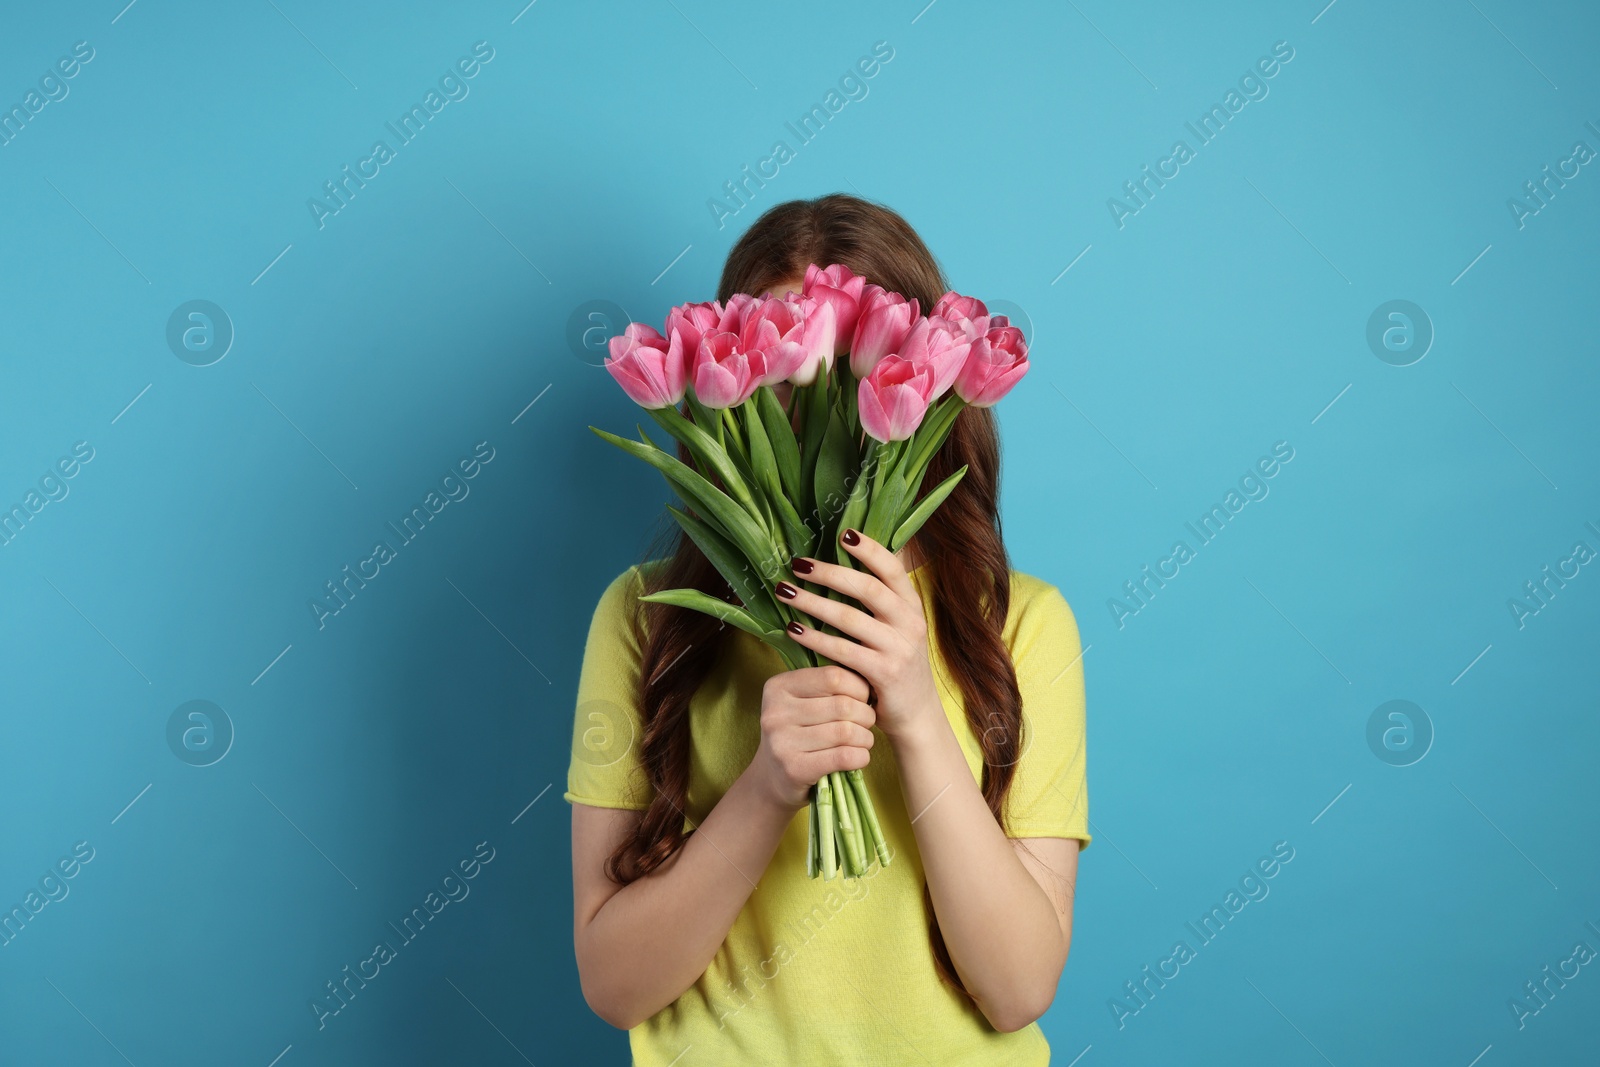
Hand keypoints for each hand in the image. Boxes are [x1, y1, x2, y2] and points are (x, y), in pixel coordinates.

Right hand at [745, 664, 876, 811]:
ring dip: (865, 738)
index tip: (863, 699)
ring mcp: (781, 742)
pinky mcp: (793, 769)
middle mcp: (775, 712)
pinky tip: (860, 756)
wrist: (772, 778)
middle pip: (843, 705)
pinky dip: (861, 756)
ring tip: (864, 740)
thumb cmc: (798, 733)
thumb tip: (870, 676)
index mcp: (778, 687)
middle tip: (866, 723)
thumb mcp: (801, 702)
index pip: (833, 676)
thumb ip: (827, 685)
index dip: (859, 687)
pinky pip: (844, 757)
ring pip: (846, 732)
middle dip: (866, 715)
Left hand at [778, 528, 944, 743]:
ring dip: (813, 603)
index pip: (892, 568)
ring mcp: (899, 648)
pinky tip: (793, 629)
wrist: (916, 714)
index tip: (842, 533)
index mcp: (912, 605)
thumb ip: (879, 602)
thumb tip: (840, 565)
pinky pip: (842, 650)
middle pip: (867, 588)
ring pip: (850, 618)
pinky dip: (814, 638)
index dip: (869, 549)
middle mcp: (910, 623)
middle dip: (829, 573)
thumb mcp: (897, 628)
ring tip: (785, 591)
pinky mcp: (884, 673)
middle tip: (798, 564)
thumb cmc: (896, 664)